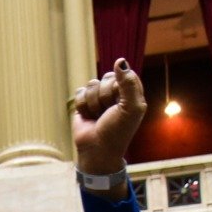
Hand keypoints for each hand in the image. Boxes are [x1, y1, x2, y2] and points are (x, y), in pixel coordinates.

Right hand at [72, 59, 146, 178]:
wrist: (97, 151)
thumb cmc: (117, 132)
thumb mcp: (130, 108)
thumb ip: (128, 84)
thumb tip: (120, 60)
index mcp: (131, 92)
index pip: (124, 73)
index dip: (118, 87)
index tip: (119, 102)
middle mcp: (115, 93)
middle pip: (106, 77)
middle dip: (104, 96)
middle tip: (108, 112)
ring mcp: (99, 97)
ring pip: (91, 84)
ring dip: (93, 104)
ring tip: (98, 117)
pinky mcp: (84, 103)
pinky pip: (80, 92)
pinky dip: (83, 106)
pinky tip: (88, 117)